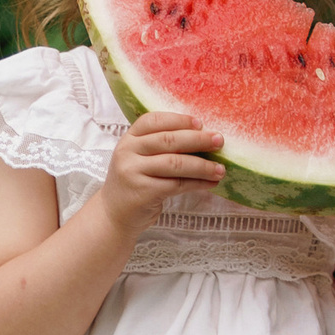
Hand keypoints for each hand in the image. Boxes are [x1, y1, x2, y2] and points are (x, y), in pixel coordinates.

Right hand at [99, 110, 224, 232]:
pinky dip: (197, 183)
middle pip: (168, 140)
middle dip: (197, 139)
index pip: (153, 120)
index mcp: (128, 139)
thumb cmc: (134, 183)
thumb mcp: (138, 159)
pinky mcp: (143, 192)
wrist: (113, 215)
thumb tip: (202, 136)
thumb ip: (159, 146)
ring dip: (202, 166)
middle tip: (219, 141)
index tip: (200, 123)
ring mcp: (133, 172)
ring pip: (175, 163)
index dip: (178, 120)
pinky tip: (210, 184)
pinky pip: (177, 184)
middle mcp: (128, 152)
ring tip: (220, 169)